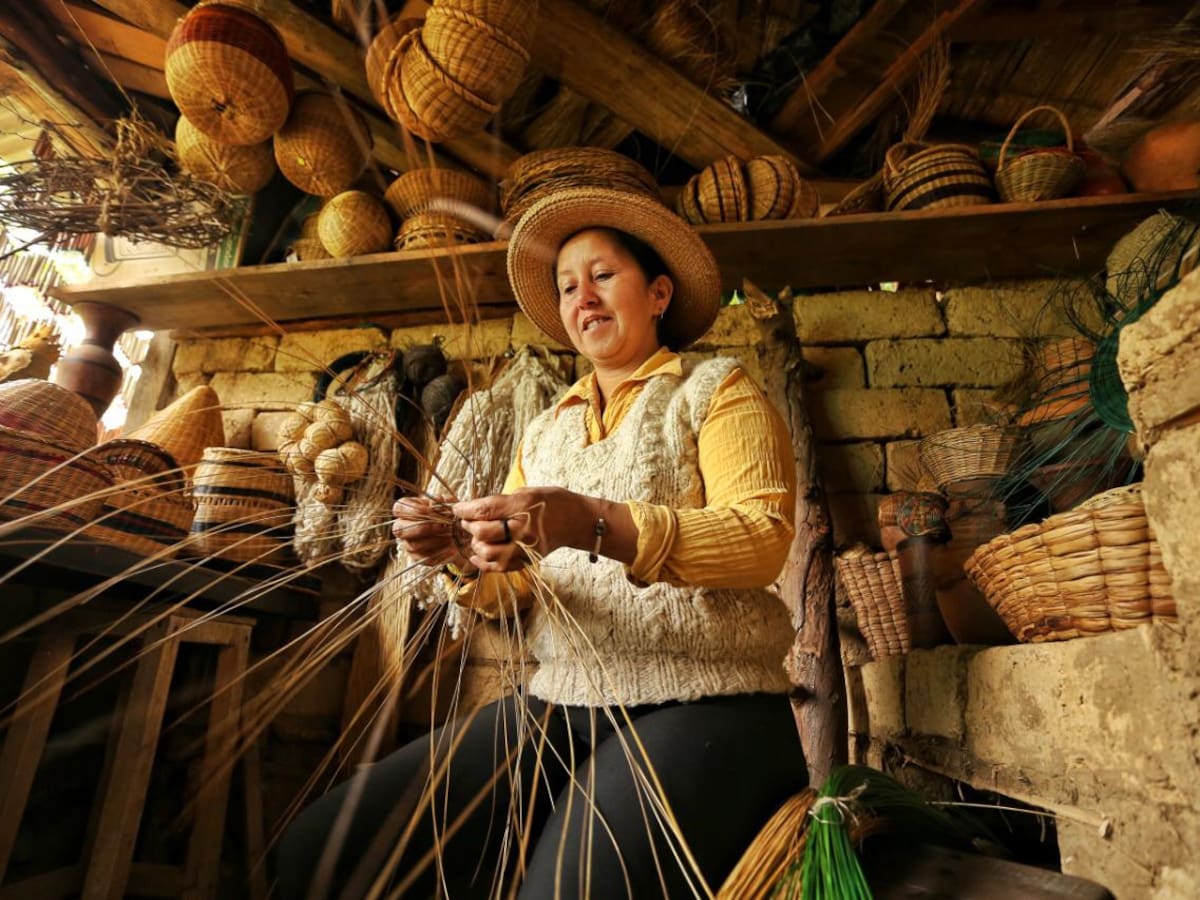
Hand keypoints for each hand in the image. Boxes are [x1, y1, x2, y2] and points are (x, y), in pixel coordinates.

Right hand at [391, 496, 467, 568]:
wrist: (460, 535)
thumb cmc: (450, 516)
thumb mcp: (448, 505)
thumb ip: (442, 503)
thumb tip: (436, 502)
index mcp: (407, 510)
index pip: (399, 508)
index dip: (412, 509)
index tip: (429, 510)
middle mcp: (402, 527)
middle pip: (399, 529)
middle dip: (420, 528)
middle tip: (440, 526)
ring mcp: (408, 544)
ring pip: (412, 545)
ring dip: (433, 541)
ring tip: (450, 537)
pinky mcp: (417, 558)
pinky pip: (423, 558)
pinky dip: (440, 554)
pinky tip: (452, 549)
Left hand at [452, 487, 584, 572]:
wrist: (576, 521)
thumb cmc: (552, 502)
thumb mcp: (527, 491)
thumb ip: (501, 501)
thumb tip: (474, 508)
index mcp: (523, 506)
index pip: (485, 510)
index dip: (465, 510)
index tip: (457, 508)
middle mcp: (523, 529)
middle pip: (483, 532)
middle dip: (469, 526)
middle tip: (467, 521)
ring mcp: (526, 548)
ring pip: (488, 553)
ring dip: (476, 544)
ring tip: (477, 536)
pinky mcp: (527, 561)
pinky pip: (498, 567)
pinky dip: (483, 562)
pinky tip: (477, 555)